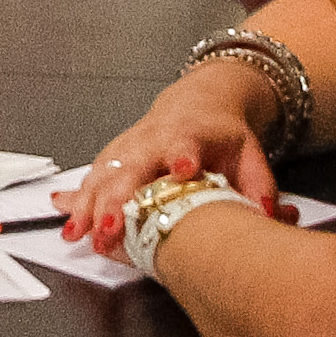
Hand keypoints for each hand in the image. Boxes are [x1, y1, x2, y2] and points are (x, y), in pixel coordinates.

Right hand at [52, 63, 285, 256]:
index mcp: (190, 134)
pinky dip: (77, 199)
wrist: (196, 104)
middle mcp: (152, 139)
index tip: (181, 168)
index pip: (185, 144)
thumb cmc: (220, 135)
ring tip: (78, 232)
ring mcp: (128, 147)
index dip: (182, 155)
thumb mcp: (251, 157)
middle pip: (130, 168)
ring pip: (102, 175)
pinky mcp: (112, 156)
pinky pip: (91, 178)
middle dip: (116, 200)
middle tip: (110, 229)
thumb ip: (259, 189)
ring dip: (87, 205)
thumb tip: (269, 218)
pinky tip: (66, 217)